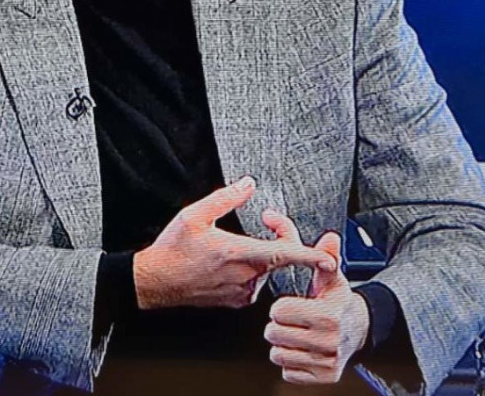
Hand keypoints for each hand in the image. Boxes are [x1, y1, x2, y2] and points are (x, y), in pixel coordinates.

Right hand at [133, 176, 337, 309]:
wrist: (154, 282)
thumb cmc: (172, 250)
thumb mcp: (194, 215)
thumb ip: (226, 197)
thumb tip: (248, 184)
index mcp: (238, 254)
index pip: (284, 254)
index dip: (311, 256)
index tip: (330, 259)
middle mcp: (245, 276)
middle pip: (280, 256)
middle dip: (282, 234)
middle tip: (268, 218)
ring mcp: (242, 290)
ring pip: (268, 268)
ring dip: (265, 252)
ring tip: (242, 239)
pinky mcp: (236, 299)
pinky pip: (256, 280)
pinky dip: (253, 267)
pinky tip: (233, 259)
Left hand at [262, 211, 370, 385]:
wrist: (358, 330)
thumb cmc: (336, 300)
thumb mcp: (331, 276)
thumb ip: (325, 255)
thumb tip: (329, 236)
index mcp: (329, 315)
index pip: (279, 312)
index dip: (280, 307)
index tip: (290, 305)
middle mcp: (330, 341)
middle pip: (274, 334)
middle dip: (277, 325)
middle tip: (291, 321)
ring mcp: (328, 362)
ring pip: (278, 355)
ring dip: (283, 345)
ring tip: (297, 334)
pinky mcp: (325, 377)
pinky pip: (288, 373)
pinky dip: (291, 363)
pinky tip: (303, 350)